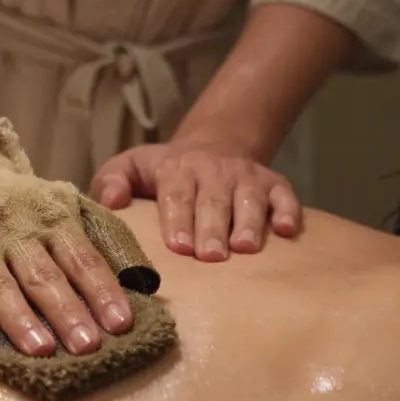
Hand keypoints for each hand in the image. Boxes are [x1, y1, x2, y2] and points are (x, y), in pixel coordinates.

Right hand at [0, 117, 135, 356]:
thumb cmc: (19, 203)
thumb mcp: (65, 203)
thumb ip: (102, 236)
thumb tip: (144, 279)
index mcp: (49, 218)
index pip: (81, 257)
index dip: (102, 290)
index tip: (121, 323)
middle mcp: (12, 232)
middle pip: (42, 275)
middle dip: (67, 311)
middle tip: (87, 345)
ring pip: (0, 286)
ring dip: (21, 320)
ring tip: (43, 350)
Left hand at [90, 139, 300, 260]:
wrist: (212, 144)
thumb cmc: (163, 171)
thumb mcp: (130, 167)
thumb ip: (111, 181)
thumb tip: (111, 202)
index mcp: (177, 169)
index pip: (176, 194)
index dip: (178, 219)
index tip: (179, 245)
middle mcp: (214, 171)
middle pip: (214, 200)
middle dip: (212, 228)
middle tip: (210, 256)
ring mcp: (247, 177)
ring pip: (250, 199)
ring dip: (249, 223)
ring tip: (245, 248)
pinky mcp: (275, 184)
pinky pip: (286, 196)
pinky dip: (289, 212)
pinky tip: (288, 231)